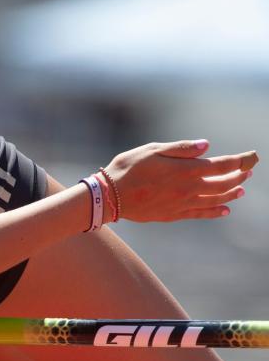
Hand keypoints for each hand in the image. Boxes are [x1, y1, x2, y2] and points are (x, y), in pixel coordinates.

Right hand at [104, 141, 258, 222]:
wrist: (109, 196)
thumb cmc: (128, 168)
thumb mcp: (152, 150)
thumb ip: (181, 148)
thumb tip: (207, 145)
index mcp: (185, 170)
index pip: (222, 165)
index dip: (240, 161)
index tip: (252, 156)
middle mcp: (189, 189)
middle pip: (223, 183)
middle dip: (239, 176)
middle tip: (249, 170)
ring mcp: (182, 204)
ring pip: (215, 199)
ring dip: (231, 193)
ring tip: (241, 189)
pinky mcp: (173, 215)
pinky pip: (200, 214)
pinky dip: (215, 211)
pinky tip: (224, 210)